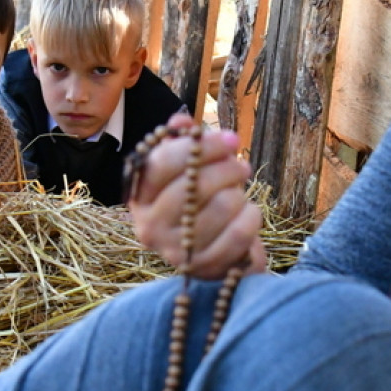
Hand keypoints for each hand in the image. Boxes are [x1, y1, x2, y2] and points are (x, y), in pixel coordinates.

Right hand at [129, 112, 266, 278]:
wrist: (214, 253)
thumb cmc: (199, 204)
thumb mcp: (184, 171)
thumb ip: (180, 144)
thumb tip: (180, 122)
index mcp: (139, 197)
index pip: (161, 163)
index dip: (200, 146)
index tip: (229, 139)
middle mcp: (149, 226)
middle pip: (192, 185)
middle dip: (226, 169)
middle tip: (242, 166)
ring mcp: (175, 251)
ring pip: (221, 206)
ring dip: (239, 194)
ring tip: (240, 193)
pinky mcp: (203, 268)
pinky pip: (239, 233)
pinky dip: (251, 217)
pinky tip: (248, 213)